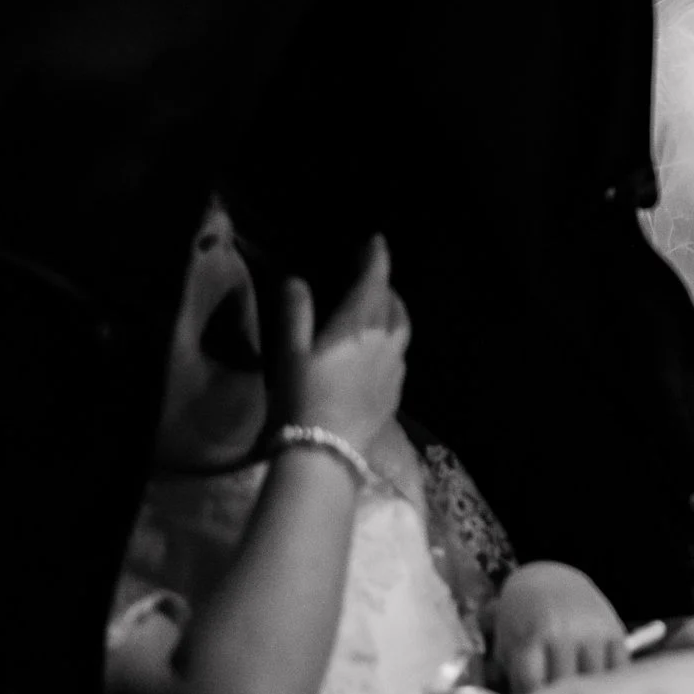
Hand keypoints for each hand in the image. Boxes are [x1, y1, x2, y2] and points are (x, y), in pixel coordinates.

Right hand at [270, 236, 409, 452]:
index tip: (376, 242)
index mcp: (360, 324)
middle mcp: (386, 341)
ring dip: (393, 310)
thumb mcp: (291, 351)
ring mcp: (395, 368)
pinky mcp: (396, 391)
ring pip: (402, 328)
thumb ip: (296, 311)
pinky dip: (393, 339)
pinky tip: (380, 348)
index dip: (377, 258)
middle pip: (392, 303)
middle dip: (383, 285)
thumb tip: (297, 281)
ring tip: (381, 306)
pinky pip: (400, 353)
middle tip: (371, 275)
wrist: (327, 451)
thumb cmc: (303, 396)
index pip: (375, 281)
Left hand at [492, 562, 628, 693]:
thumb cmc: (524, 621)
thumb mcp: (507, 643)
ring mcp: (593, 633)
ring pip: (593, 683)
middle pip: (563, 687)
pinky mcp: (615, 633)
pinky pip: (618, 671)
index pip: (532, 685)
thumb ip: (509, 677)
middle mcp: (565, 633)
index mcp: (534, 636)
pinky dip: (609, 689)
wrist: (552, 581)